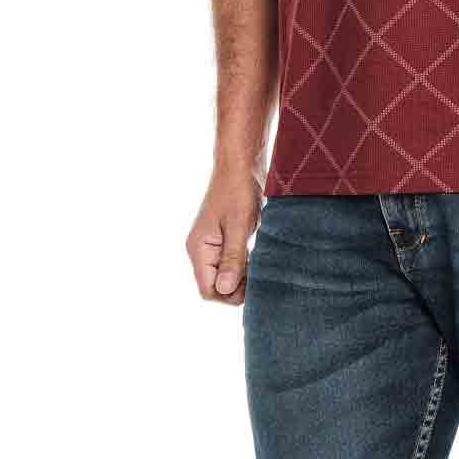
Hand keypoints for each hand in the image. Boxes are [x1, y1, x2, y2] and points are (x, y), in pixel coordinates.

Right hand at [186, 166, 262, 305]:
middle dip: (237, 286)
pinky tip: (257, 256)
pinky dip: (243, 265)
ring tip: (260, 263)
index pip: (207, 290)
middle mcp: (200, 250)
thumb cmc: (238, 190)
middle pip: (215, 286)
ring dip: (242, 275)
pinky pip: (230, 263)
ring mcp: (211, 245)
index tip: (252, 284)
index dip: (229, 294)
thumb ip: (232, 258)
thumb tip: (224, 290)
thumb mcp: (238, 225)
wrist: (240, 164)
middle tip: (260, 273)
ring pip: (224, 276)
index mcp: (198, 249)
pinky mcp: (222, 239)